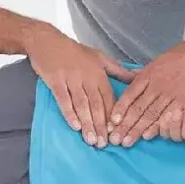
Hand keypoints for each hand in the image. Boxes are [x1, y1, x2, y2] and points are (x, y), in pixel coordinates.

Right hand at [27, 24, 134, 147]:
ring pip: (81, 105)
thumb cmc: (74, 51)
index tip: (115, 132)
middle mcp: (86, 77)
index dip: (112, 115)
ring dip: (87, 123)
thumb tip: (137, 77)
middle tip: (104, 143)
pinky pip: (63, 100)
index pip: (108, 97)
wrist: (47, 41)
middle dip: (101, 125)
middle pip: (96, 104)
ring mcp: (71, 79)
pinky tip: (75, 126)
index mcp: (99, 73)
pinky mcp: (55, 81)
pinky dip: (69, 113)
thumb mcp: (100, 57)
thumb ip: (118, 71)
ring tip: (91, 140)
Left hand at [108, 33, 184, 146]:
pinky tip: (147, 136)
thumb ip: (146, 72)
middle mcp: (156, 84)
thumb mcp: (161, 59)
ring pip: (149, 114)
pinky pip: (167, 116)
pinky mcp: (184, 99)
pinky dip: (156, 127)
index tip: (111, 122)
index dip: (119, 110)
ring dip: (136, 130)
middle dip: (124, 125)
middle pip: (136, 108)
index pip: (129, 94)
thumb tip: (131, 77)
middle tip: (114, 139)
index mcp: (149, 73)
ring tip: (126, 142)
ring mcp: (170, 92)